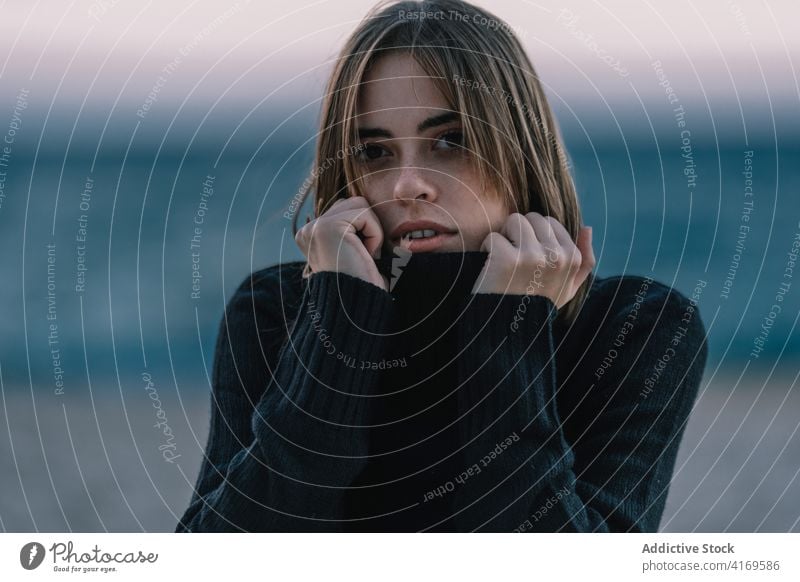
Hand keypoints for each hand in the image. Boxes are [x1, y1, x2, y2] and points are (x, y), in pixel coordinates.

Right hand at [295, 196, 387, 289]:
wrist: (357, 306)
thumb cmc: (363, 284)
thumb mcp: (354, 250)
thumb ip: (353, 228)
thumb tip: (370, 205)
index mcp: (311, 236)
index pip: (347, 209)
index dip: (364, 230)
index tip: (361, 257)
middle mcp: (308, 230)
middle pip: (354, 203)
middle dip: (368, 227)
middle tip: (364, 256)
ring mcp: (315, 227)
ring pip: (361, 205)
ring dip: (372, 230)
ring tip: (363, 255)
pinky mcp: (328, 227)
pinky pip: (365, 215)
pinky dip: (375, 235)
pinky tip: (365, 255)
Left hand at [472, 212, 594, 308]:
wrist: (509, 332)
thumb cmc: (537, 307)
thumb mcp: (568, 289)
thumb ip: (584, 261)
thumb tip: (587, 228)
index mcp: (572, 259)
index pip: (549, 222)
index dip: (534, 236)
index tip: (529, 259)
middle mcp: (556, 256)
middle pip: (531, 218)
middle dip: (519, 233)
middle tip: (514, 260)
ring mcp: (532, 257)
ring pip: (514, 221)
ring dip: (504, 238)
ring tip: (503, 262)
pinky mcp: (506, 259)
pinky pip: (493, 237)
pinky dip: (487, 250)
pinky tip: (490, 269)